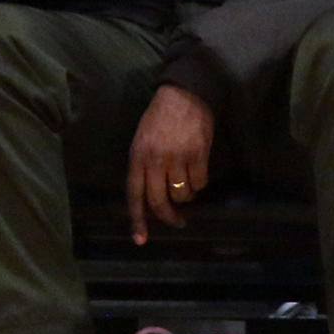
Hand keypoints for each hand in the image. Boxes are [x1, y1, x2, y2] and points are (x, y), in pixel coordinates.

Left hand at [126, 85, 213, 242]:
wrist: (183, 94)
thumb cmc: (159, 118)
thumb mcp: (141, 141)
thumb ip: (143, 168)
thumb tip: (149, 200)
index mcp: (137, 156)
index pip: (134, 194)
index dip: (137, 219)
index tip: (141, 239)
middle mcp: (156, 159)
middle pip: (159, 202)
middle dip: (168, 218)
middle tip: (177, 222)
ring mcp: (178, 157)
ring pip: (182, 195)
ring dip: (186, 196)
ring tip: (186, 184)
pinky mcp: (198, 154)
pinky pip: (200, 183)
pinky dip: (200, 183)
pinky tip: (197, 170)